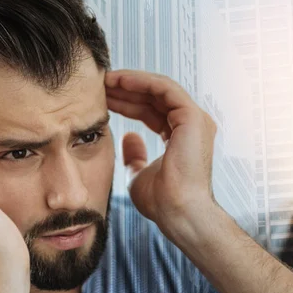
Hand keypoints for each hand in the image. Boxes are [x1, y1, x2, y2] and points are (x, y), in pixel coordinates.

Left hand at [105, 70, 217, 232]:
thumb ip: (135, 156)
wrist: (177, 212)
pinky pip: (164, 88)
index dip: (125, 103)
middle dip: (125, 90)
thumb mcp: (139, 174)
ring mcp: (194, 119)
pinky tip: (119, 81)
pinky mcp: (191, 116)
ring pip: (158, 88)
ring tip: (105, 80)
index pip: (150, 111)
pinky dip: (141, 82)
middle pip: (153, 97)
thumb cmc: (161, 201)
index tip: (101, 99)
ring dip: (131, 82)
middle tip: (99, 84)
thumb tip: (129, 137)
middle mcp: (191, 125)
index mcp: (181, 137)